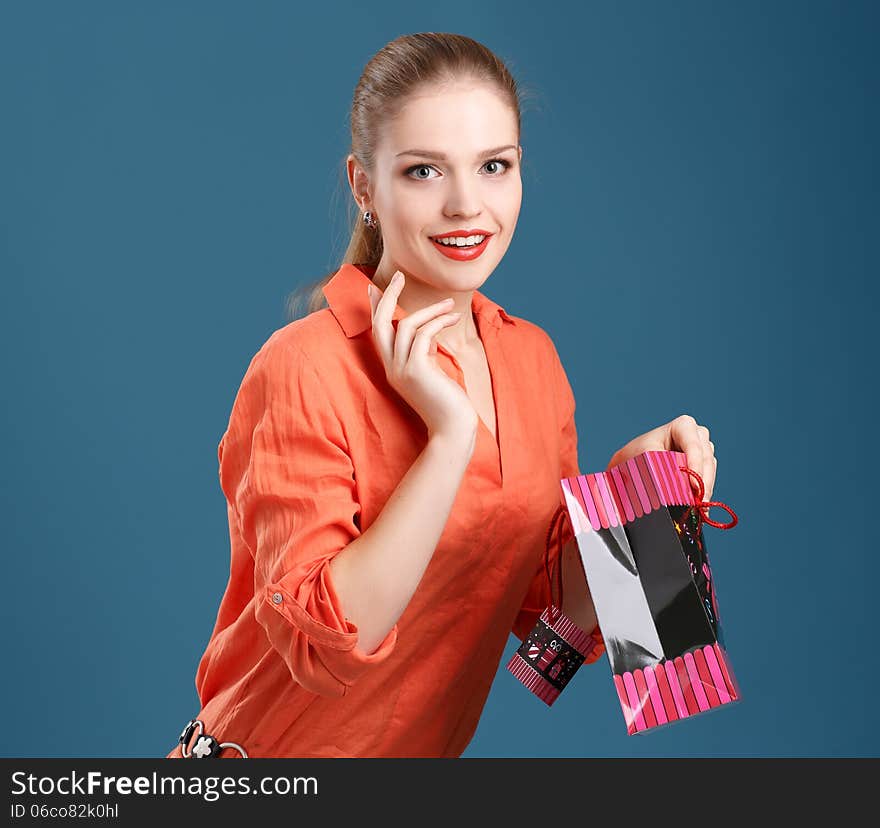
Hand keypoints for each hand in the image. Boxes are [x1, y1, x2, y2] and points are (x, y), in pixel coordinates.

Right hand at [368, 270, 478, 441]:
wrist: (453, 429)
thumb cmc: (448, 404)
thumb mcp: (432, 374)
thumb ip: (425, 354)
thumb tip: (429, 333)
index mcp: (392, 369)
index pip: (378, 332)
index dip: (377, 308)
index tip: (377, 287)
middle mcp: (391, 368)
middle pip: (380, 323)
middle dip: (388, 296)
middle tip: (399, 275)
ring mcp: (402, 370)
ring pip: (406, 324)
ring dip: (429, 310)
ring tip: (451, 305)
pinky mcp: (417, 370)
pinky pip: (423, 334)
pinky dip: (438, 321)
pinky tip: (453, 319)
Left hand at [607, 414, 715, 500]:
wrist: (630, 464)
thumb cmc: (636, 457)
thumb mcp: (648, 460)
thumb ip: (666, 470)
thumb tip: (682, 490)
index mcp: (683, 426)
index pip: (694, 443)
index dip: (695, 462)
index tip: (694, 484)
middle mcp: (697, 436)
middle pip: (706, 457)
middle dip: (703, 480)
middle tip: (699, 500)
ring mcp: (701, 451)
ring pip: (709, 469)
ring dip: (705, 488)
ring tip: (698, 506)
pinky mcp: (702, 466)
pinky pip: (708, 479)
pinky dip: (703, 492)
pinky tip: (698, 506)